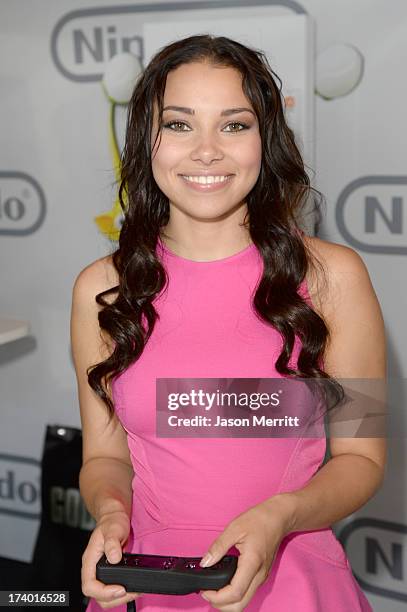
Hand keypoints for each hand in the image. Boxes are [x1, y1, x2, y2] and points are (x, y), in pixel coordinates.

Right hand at [81, 509, 143, 608]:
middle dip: (114, 598)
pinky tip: (132, 588)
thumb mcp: (113, 528)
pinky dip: (122, 593)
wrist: (115, 517)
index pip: (89, 585)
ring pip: (105, 596)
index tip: (119, 589)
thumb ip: (112, 542)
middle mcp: (93, 568)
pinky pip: (112, 589)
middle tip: (131, 592)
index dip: (103, 591)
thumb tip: (114, 558)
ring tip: (134, 591)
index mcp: (89, 560)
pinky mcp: (109, 573)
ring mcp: (101, 572)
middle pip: (97, 595)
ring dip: (119, 598)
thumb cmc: (112, 521)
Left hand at [199, 495, 292, 610]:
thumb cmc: (259, 520)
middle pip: (240, 605)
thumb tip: (205, 563)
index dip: (217, 597)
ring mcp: (262, 576)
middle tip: (206, 594)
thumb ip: (218, 547)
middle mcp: (259, 575)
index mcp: (252, 563)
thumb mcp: (234, 528)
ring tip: (213, 590)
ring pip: (244, 601)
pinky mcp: (262, 575)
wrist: (279, 517)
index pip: (235, 593)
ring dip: (228, 602)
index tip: (205, 591)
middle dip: (221, 605)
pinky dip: (235, 596)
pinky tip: (224, 585)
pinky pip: (247, 593)